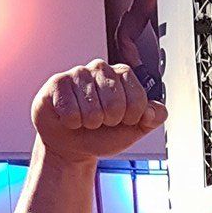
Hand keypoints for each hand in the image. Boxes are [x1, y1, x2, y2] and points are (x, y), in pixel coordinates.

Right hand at [32, 60, 165, 162]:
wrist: (72, 144)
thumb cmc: (103, 132)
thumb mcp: (135, 128)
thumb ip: (153, 118)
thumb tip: (152, 110)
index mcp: (123, 75)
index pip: (138, 99)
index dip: (131, 118)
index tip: (122, 120)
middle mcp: (101, 68)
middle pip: (115, 103)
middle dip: (109, 121)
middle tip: (101, 120)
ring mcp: (78, 73)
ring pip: (92, 109)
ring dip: (89, 122)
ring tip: (84, 119)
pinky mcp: (58, 82)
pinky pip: (70, 111)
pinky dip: (71, 122)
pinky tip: (69, 117)